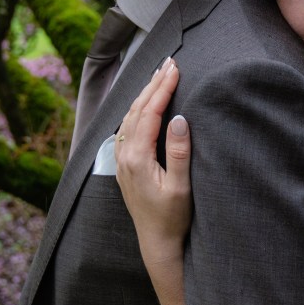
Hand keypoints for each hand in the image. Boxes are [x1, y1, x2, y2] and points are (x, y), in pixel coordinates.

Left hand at [116, 57, 192, 269]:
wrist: (156, 242)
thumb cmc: (172, 217)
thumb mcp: (181, 187)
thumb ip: (179, 152)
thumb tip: (179, 119)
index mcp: (137, 158)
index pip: (150, 113)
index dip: (163, 89)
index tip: (175, 69)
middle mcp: (125, 156)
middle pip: (137, 110)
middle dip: (153, 84)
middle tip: (168, 62)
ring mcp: (122, 160)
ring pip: (130, 117)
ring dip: (145, 94)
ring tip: (159, 75)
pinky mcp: (126, 165)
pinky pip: (128, 127)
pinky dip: (139, 109)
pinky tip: (146, 103)